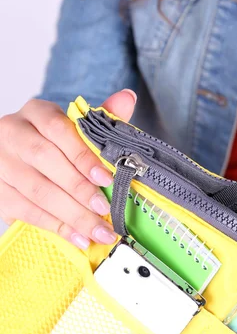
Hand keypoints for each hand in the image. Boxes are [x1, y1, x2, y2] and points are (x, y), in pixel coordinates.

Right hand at [0, 89, 136, 248]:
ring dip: (71, 215)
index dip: (84, 156)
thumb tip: (128, 97)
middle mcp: (13, 133)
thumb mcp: (76, 128)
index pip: (59, 130)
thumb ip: (101, 118)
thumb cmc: (54, 143)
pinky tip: (77, 236)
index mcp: (37, 113)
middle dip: (79, 189)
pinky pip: (26, 211)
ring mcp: (0, 163)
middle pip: (46, 161)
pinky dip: (54, 226)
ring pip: (36, 190)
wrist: (18, 157)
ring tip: (97, 231)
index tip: (106, 178)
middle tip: (104, 209)